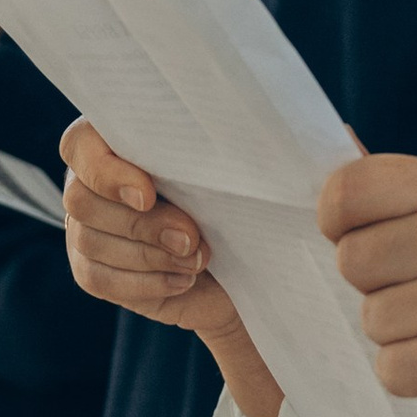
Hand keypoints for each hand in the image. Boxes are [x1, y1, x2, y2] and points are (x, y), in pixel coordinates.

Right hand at [60, 124, 282, 416]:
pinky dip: (144, 283)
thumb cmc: (260, 208)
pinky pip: (99, 279)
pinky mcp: (94, 270)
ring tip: (198, 260)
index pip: (81, 141)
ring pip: (92, 240)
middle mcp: (95, 177)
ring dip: (149, 257)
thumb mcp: (279, 175)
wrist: (253, 276)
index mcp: (126, 138)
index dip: (105, 166)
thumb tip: (335, 133)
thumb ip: (293, 148)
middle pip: (83, 198)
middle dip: (143, 225)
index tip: (150, 190)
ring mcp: (88, 227)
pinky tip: (183, 280)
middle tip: (195, 241)